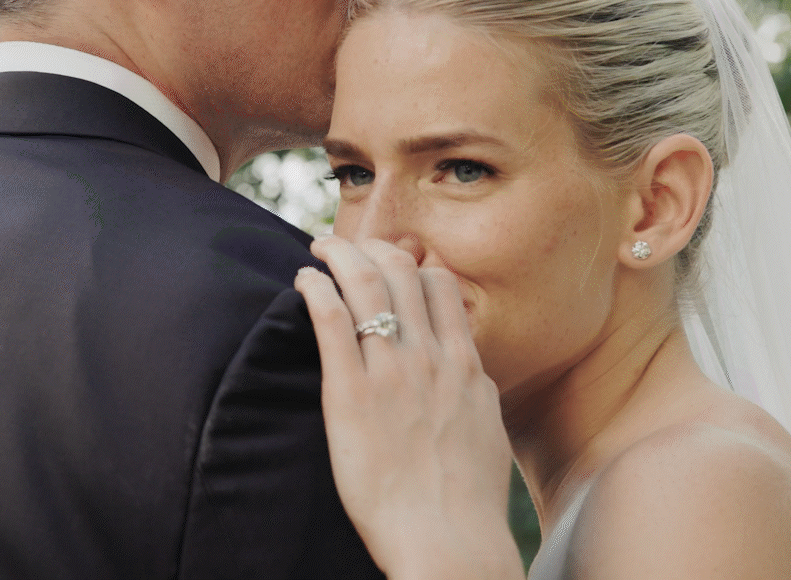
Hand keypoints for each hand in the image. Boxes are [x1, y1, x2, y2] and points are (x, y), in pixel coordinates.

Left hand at [294, 236, 522, 579]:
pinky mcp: (350, 394)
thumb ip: (472, 392)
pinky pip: (330, 320)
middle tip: (346, 247)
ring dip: (339, 255)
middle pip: (401, 273)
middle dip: (371, 248)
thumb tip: (468, 372)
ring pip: (365, 284)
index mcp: (465, 366)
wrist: (450, 543)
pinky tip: (303, 280)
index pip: (439, 287)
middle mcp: (431, 358)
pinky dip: (315, 288)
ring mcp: (391, 372)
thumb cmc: (470, 504)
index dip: (411, 265)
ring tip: (319, 249)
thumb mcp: (487, 431)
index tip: (389, 263)